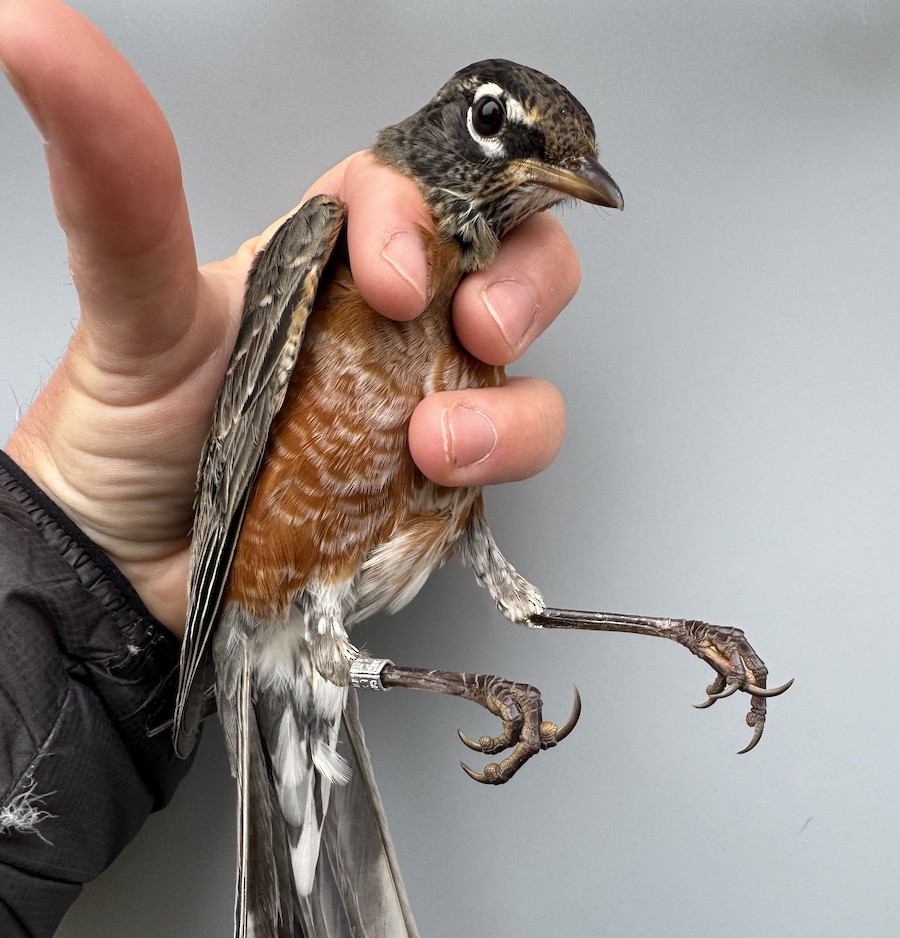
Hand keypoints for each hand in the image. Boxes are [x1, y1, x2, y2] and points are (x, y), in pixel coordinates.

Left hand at [0, 0, 580, 634]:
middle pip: (507, 259)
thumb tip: (42, 39)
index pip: (418, 191)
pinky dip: (499, 461)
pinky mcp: (433, 483)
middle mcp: (386, 326)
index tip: (395, 277)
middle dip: (523, 284)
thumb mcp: (132, 307)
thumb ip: (121, 192)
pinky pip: (510, 456)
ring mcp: (417, 404)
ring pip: (523, 368)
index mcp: (325, 261)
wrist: (123, 567)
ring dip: (507, 403)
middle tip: (476, 327)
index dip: (430, 217)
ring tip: (432, 444)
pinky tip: (432, 478)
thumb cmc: (124, 435)